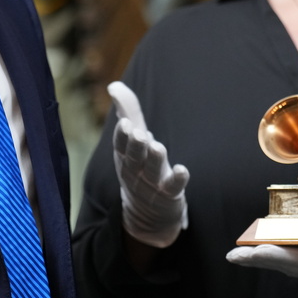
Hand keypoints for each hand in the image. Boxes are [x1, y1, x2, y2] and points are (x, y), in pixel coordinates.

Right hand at [108, 81, 189, 247]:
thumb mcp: (132, 142)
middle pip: (134, 158)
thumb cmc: (140, 167)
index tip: (125, 123)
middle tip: (137, 133)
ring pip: (153, 171)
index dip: (122, 136)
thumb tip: (114, 85)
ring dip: (154, 159)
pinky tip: (182, 170)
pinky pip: (173, 187)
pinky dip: (178, 179)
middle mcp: (136, 169)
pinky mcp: (170, 194)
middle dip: (135, 146)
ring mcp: (152, 183)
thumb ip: (127, 112)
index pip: (120, 145)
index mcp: (125, 156)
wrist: (148, 213)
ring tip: (157, 147)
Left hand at [225, 228, 297, 297]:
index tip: (254, 251)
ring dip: (262, 257)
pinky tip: (267, 248)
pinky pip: (294, 260)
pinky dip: (278, 254)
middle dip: (257, 259)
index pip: (297, 260)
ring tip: (241, 253)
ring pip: (285, 263)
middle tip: (233, 256)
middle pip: (283, 264)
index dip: (274, 255)